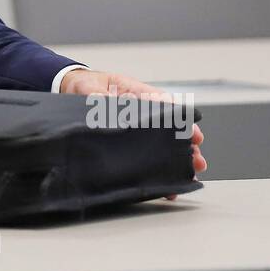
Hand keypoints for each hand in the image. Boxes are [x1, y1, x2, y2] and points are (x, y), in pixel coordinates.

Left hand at [61, 68, 206, 190]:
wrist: (72, 90)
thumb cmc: (85, 86)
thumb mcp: (88, 87)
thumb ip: (95, 94)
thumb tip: (100, 102)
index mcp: (137, 93)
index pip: (165, 107)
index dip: (181, 121)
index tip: (193, 134)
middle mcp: (142, 112)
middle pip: (169, 129)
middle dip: (185, 146)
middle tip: (198, 162)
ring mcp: (136, 128)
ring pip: (161, 145)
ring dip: (175, 160)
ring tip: (188, 176)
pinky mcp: (127, 142)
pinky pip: (145, 155)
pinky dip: (155, 170)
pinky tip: (165, 184)